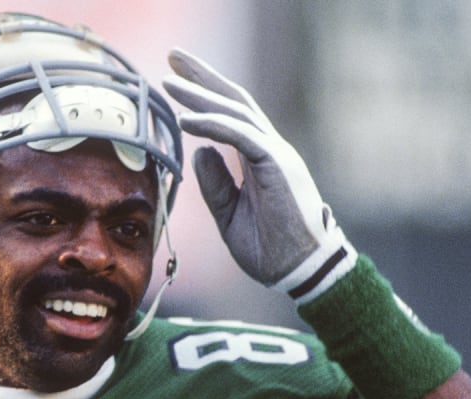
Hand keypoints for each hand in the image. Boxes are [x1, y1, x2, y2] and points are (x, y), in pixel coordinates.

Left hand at [162, 48, 354, 298]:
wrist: (300, 271)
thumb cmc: (270, 249)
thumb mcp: (229, 215)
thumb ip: (215, 184)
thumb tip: (197, 151)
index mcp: (260, 157)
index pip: (230, 115)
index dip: (204, 93)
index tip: (175, 77)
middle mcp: (269, 148)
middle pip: (233, 100)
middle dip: (202, 76)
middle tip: (173, 55)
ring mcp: (276, 153)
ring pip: (235, 111)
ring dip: (200, 94)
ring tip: (169, 82)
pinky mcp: (277, 165)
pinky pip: (240, 136)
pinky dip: (213, 124)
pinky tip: (187, 119)